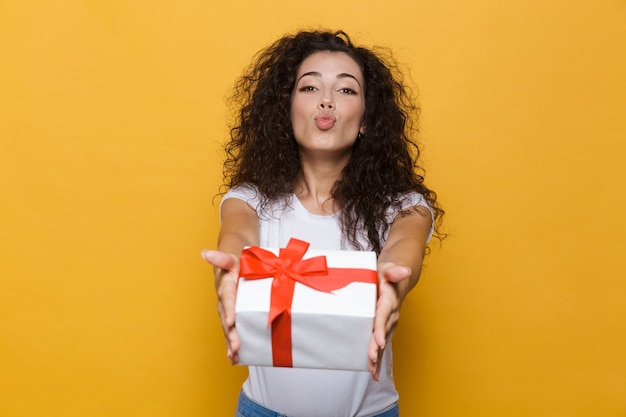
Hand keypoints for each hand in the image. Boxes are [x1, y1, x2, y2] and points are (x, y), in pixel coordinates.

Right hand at [201, 250, 240, 364]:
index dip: (229, 310)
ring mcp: (227, 310)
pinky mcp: (233, 316)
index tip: (230, 322)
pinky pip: (232, 331)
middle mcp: (224, 301)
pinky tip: (236, 359)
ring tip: (233, 357)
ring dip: (230, 344)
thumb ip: (221, 258)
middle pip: (226, 319)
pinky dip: (233, 345)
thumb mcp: (232, 257)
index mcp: (225, 287)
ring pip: (228, 329)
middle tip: (235, 347)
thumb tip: (205, 253)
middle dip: (230, 334)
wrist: (235, 263)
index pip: (227, 299)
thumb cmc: (236, 260)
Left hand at [368, 262, 411, 380]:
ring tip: (372, 371)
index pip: (384, 315)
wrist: (396, 280)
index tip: (380, 341)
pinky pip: (381, 345)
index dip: (381, 328)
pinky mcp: (385, 329)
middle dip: (377, 347)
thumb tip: (405, 271)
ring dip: (378, 357)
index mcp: (389, 301)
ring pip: (383, 343)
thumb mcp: (387, 269)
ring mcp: (389, 324)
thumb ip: (394, 271)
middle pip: (382, 333)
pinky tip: (374, 373)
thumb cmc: (386, 274)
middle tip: (371, 359)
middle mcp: (391, 315)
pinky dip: (378, 360)